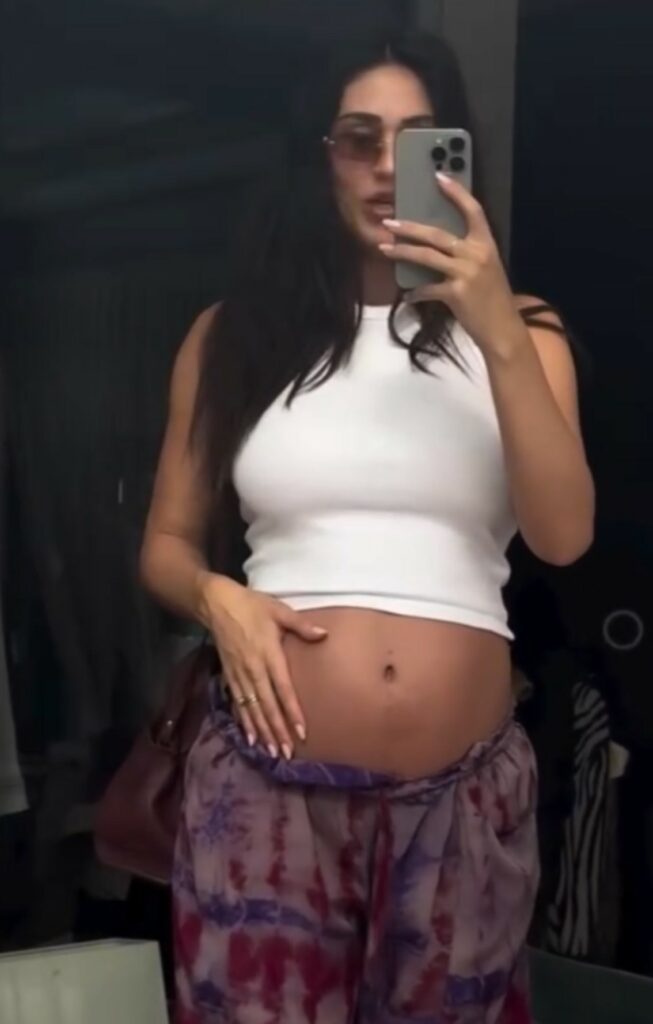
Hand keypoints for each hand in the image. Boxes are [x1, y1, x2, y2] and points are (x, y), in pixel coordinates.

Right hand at [200, 575, 327, 759]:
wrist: (217, 603)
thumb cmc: (252, 605)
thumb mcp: (278, 610)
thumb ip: (301, 625)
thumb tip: (324, 634)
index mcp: (268, 654)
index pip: (283, 689)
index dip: (291, 711)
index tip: (301, 731)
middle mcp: (253, 669)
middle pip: (267, 705)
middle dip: (277, 730)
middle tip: (287, 753)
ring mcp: (239, 674)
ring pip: (252, 708)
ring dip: (262, 731)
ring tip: (272, 752)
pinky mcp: (229, 675)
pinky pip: (237, 703)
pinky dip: (244, 722)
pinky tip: (250, 738)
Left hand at [379, 173, 523, 356]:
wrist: (503, 329)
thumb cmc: (493, 299)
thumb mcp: (487, 269)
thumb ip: (468, 254)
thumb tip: (438, 244)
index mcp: (487, 244)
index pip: (473, 210)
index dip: (456, 192)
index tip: (438, 177)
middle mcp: (477, 254)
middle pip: (437, 234)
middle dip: (410, 227)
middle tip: (389, 222)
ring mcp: (466, 273)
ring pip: (427, 256)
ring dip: (402, 252)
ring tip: (384, 248)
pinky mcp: (456, 294)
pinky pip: (427, 289)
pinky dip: (415, 293)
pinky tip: (407, 295)